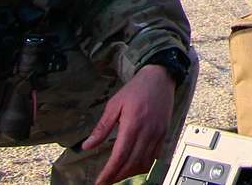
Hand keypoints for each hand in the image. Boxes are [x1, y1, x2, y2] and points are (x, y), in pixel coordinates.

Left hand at [81, 63, 176, 184]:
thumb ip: (102, 127)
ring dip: (130, 173)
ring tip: (118, 175)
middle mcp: (147, 131)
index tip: (100, 182)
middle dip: (118, 176)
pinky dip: (144, 166)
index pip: (120, 156)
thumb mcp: (114, 104)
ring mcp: (158, 133)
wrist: (161, 77)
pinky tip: (134, 166)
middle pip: (132, 163)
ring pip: (144, 163)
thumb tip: (87, 145)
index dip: (109, 172)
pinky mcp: (164, 133)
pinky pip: (155, 156)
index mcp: (133, 124)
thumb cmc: (137, 88)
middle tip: (106, 181)